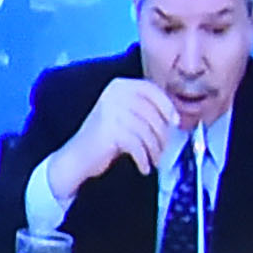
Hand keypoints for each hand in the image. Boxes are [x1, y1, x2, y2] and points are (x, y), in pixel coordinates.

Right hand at [45, 76, 184, 201]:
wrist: (77, 158)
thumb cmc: (106, 138)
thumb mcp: (127, 116)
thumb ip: (146, 110)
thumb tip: (175, 116)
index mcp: (119, 86)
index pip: (151, 90)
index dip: (166, 106)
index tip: (175, 121)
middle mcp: (114, 94)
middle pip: (152, 113)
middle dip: (162, 135)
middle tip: (164, 149)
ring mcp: (110, 110)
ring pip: (147, 130)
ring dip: (154, 149)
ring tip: (154, 159)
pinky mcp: (109, 128)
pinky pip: (137, 144)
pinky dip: (143, 158)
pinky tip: (143, 166)